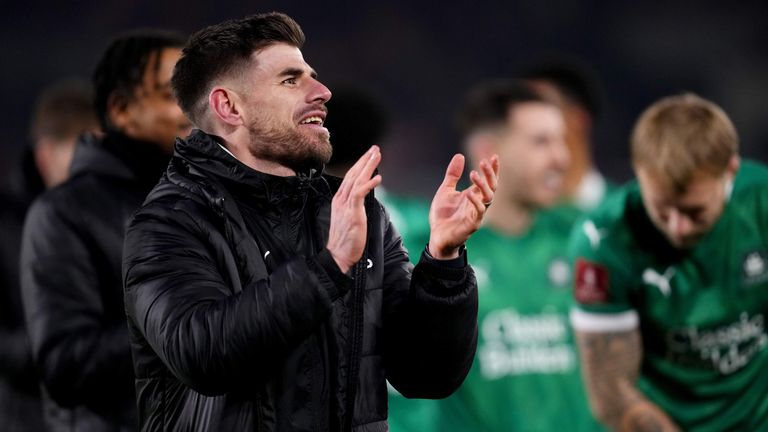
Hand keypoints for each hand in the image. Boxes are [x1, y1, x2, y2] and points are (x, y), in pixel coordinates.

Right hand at [327, 146, 382, 272]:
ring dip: (368, 167)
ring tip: (377, 156)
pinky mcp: (352, 212)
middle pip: (354, 174)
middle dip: (365, 160)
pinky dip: (368, 185)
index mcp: (340, 199)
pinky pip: (360, 194)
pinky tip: (377, 179)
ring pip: (357, 180)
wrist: (338, 254)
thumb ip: (355, 204)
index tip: (369, 155)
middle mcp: (341, 199)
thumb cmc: (345, 239)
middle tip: (375, 149)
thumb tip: (364, 195)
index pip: (350, 177)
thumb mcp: (349, 217)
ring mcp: (346, 205)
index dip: (360, 164)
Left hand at [427, 154, 498, 258]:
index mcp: (474, 195)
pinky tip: (469, 193)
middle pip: (492, 187)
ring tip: (474, 174)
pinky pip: (479, 212)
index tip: (494, 156)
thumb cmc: (443, 215)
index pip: (488, 180)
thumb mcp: (446, 190)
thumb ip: (453, 175)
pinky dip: (475, 202)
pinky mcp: (472, 224)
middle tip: (484, 161)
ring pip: (488, 198)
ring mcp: (477, 214)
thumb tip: (460, 155)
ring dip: (483, 185)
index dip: (492, 169)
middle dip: (490, 174)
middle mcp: (478, 203)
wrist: (436, 236)